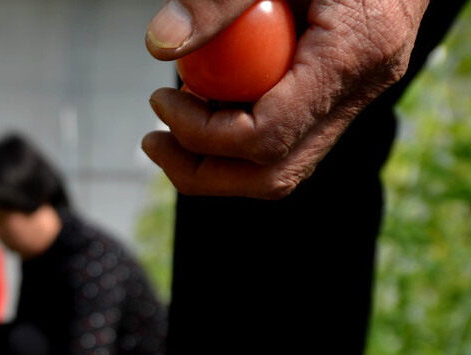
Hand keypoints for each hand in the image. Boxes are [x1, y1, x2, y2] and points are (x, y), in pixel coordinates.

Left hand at [141, 0, 427, 198]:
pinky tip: (208, 98)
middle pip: (274, 174)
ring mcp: (359, 93)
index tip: (161, 103)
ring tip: (175, 118)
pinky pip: (291, 136)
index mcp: (354, 54)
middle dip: (202, 171)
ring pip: (283, 166)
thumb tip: (161, 45)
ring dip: (218, 160)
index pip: (266, 137)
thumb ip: (221, 0)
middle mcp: (364, 86)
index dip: (201, 135)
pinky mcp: (346, 90)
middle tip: (154, 140)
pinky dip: (241, 132)